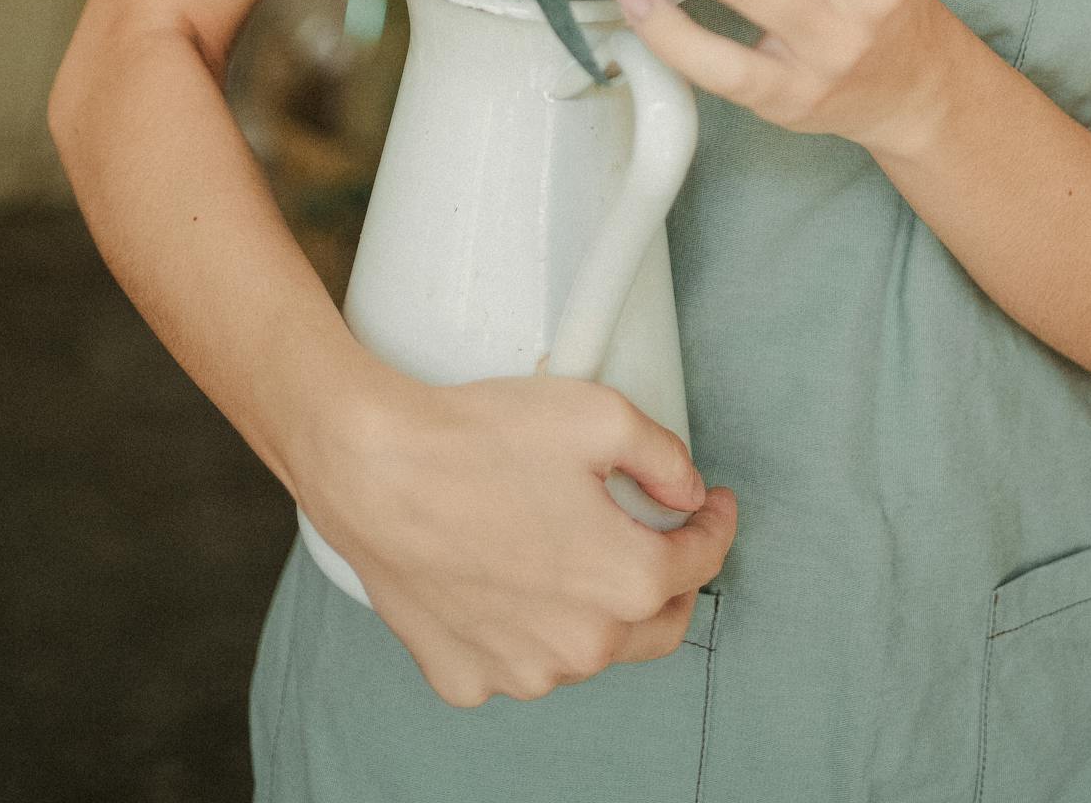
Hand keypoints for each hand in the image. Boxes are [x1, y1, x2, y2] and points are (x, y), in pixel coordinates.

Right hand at [295, 359, 738, 705]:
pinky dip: (526, 628)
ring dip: (593, 607)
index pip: (701, 563)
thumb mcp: (599, 414)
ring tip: (570, 547)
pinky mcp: (465, 676)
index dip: (715, 525)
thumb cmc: (478, 439)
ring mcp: (519, 671)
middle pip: (657, 624)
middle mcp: (580, 645)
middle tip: (663, 536)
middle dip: (671, 580)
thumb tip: (686, 489)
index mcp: (625, 581)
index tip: (711, 504)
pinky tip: (509, 577)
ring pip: (584, 647)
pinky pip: (515, 660)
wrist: (376, 469)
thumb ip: (664, 455)